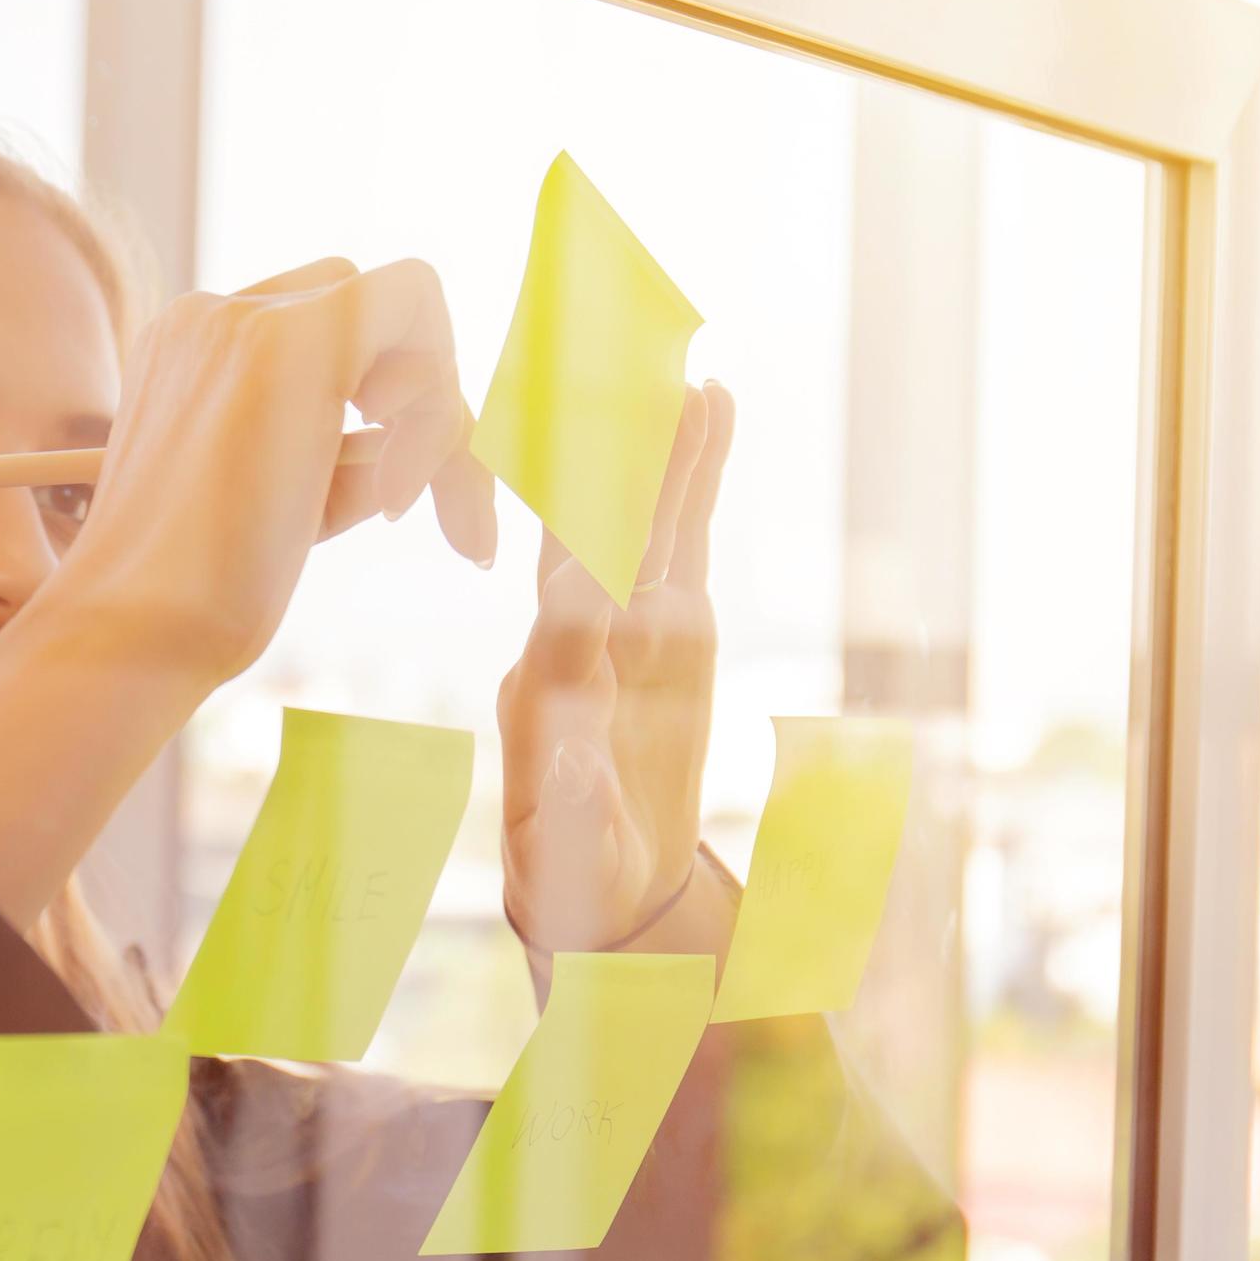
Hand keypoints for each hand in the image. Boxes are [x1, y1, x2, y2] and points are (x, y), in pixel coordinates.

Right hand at [0, 255, 496, 925]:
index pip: (325, 331)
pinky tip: (410, 513)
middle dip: (428, 398)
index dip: (386, 404)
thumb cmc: (169, 626)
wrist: (135, 643)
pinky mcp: (283, 336)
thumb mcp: (246, 531)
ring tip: (423, 519)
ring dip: (434, 411)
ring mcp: (240, 318)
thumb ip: (296, 475)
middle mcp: (210, 318)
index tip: (410, 504)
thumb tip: (366, 478)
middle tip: (448, 513)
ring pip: (402, 303)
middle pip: (370, 302)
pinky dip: (435, 410)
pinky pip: (417, 319)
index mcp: (186, 358)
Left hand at [497, 381, 734, 952]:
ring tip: (686, 379)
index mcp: (545, 701)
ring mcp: (625, 625)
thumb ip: (572, 816)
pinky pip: (682, 535)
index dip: (581, 576)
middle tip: (622, 390)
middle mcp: (578, 643)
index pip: (562, 630)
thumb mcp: (566, 864)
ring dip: (660, 454)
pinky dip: (698, 475)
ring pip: (642, 524)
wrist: (603, 881)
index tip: (602, 510)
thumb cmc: (572, 879)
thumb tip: (576, 770)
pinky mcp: (668, 622)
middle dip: (609, 476)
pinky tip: (714, 408)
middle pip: (594, 544)